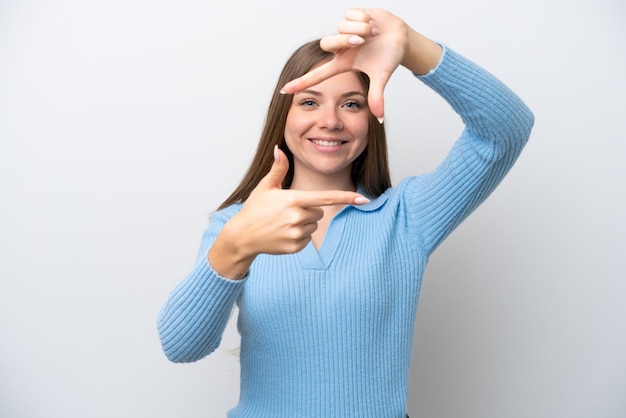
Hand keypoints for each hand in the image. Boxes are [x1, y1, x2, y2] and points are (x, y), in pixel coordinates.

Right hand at [208, 147, 368, 278]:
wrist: (242, 236)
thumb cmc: (254, 209)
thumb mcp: (265, 187)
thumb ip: (278, 169)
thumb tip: (279, 149)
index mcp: (294, 200)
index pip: (326, 198)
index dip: (346, 197)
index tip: (363, 199)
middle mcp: (297, 217)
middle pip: (319, 212)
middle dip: (308, 211)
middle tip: (287, 211)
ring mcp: (297, 233)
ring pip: (314, 226)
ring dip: (303, 224)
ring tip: (283, 223)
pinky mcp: (295, 247)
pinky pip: (307, 239)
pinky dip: (299, 237)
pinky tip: (283, 233)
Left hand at [281, 8, 409, 119]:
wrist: (401, 37)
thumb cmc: (389, 57)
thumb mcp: (382, 77)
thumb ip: (377, 97)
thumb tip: (379, 119)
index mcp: (343, 63)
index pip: (316, 76)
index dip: (300, 83)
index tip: (284, 91)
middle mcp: (340, 48)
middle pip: (326, 43)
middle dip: (346, 40)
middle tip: (363, 41)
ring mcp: (344, 31)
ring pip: (341, 27)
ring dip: (362, 29)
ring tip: (373, 34)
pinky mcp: (350, 15)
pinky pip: (350, 14)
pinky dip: (365, 18)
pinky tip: (372, 22)